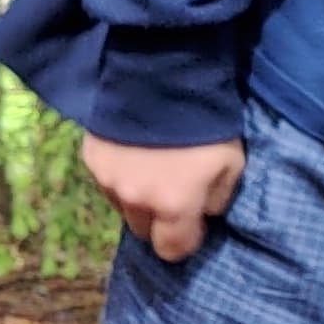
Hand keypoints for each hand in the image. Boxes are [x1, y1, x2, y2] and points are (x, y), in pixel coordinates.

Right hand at [79, 132, 245, 264]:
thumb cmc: (207, 122)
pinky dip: (120, 174)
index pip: (172, 249)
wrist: (163, 73)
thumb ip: (217, 197)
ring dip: (136, 198)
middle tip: (172, 195)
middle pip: (143, 231)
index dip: (184, 240)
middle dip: (158, 221)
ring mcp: (108, 180)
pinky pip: (106, 181)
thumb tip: (202, 212)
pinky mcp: (91, 158)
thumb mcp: (232, 162)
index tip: (193, 224)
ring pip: (122, 207)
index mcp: (172, 206)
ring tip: (151, 169)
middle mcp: (135, 201)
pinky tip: (133, 151)